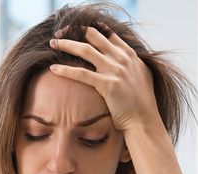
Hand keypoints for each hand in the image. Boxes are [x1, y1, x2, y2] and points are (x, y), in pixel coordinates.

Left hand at [48, 26, 182, 173]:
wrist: (144, 121)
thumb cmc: (141, 103)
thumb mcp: (141, 76)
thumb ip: (131, 65)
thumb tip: (124, 61)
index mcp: (130, 55)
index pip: (108, 34)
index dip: (90, 29)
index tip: (76, 29)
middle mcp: (123, 59)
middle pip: (94, 36)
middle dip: (75, 31)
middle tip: (60, 32)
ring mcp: (116, 71)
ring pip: (86, 50)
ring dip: (66, 44)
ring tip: (52, 43)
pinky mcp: (108, 85)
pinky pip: (82, 74)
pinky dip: (66, 70)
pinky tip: (53, 69)